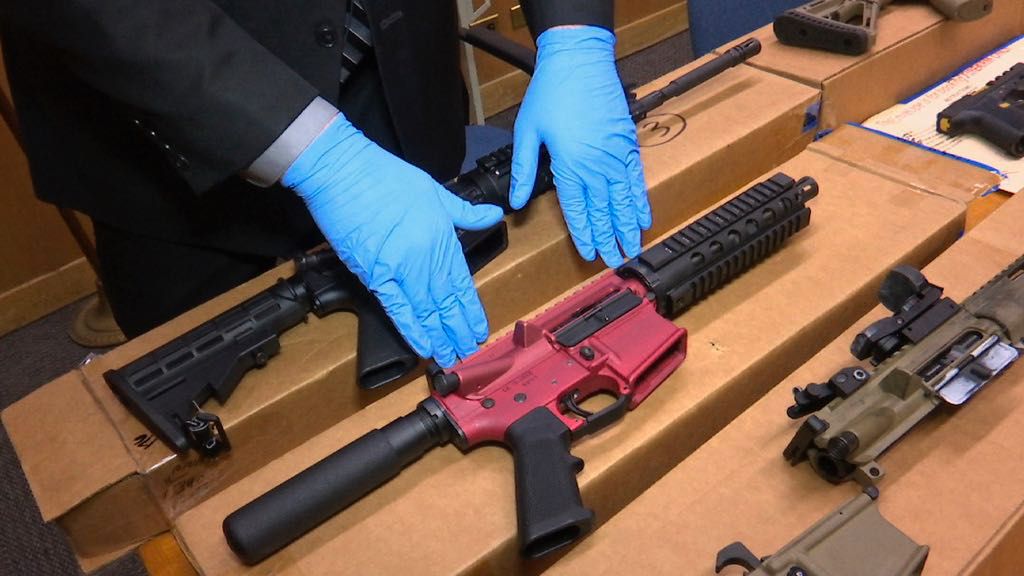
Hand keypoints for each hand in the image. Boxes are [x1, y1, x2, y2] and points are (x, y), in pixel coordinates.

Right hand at [283, 115, 504, 366]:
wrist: (344, 172)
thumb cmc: (385, 176)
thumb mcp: (435, 190)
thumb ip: (465, 211)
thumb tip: (493, 215)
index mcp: (442, 237)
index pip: (462, 282)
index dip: (470, 310)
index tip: (479, 329)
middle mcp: (426, 256)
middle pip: (446, 301)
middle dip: (458, 329)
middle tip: (468, 353)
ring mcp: (400, 267)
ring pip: (426, 310)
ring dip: (439, 336)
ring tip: (449, 356)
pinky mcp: (373, 273)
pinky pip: (396, 308)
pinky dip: (411, 329)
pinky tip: (423, 345)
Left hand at [510, 26, 650, 267]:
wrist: (580, 60)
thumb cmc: (551, 92)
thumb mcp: (527, 131)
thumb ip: (523, 169)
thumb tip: (515, 201)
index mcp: (569, 165)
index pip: (577, 210)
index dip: (584, 234)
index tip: (589, 254)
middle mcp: (596, 165)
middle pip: (604, 211)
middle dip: (609, 238)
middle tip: (615, 262)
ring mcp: (616, 155)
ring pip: (624, 200)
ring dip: (628, 226)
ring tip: (633, 248)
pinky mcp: (628, 144)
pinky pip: (636, 180)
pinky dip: (640, 201)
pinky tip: (644, 217)